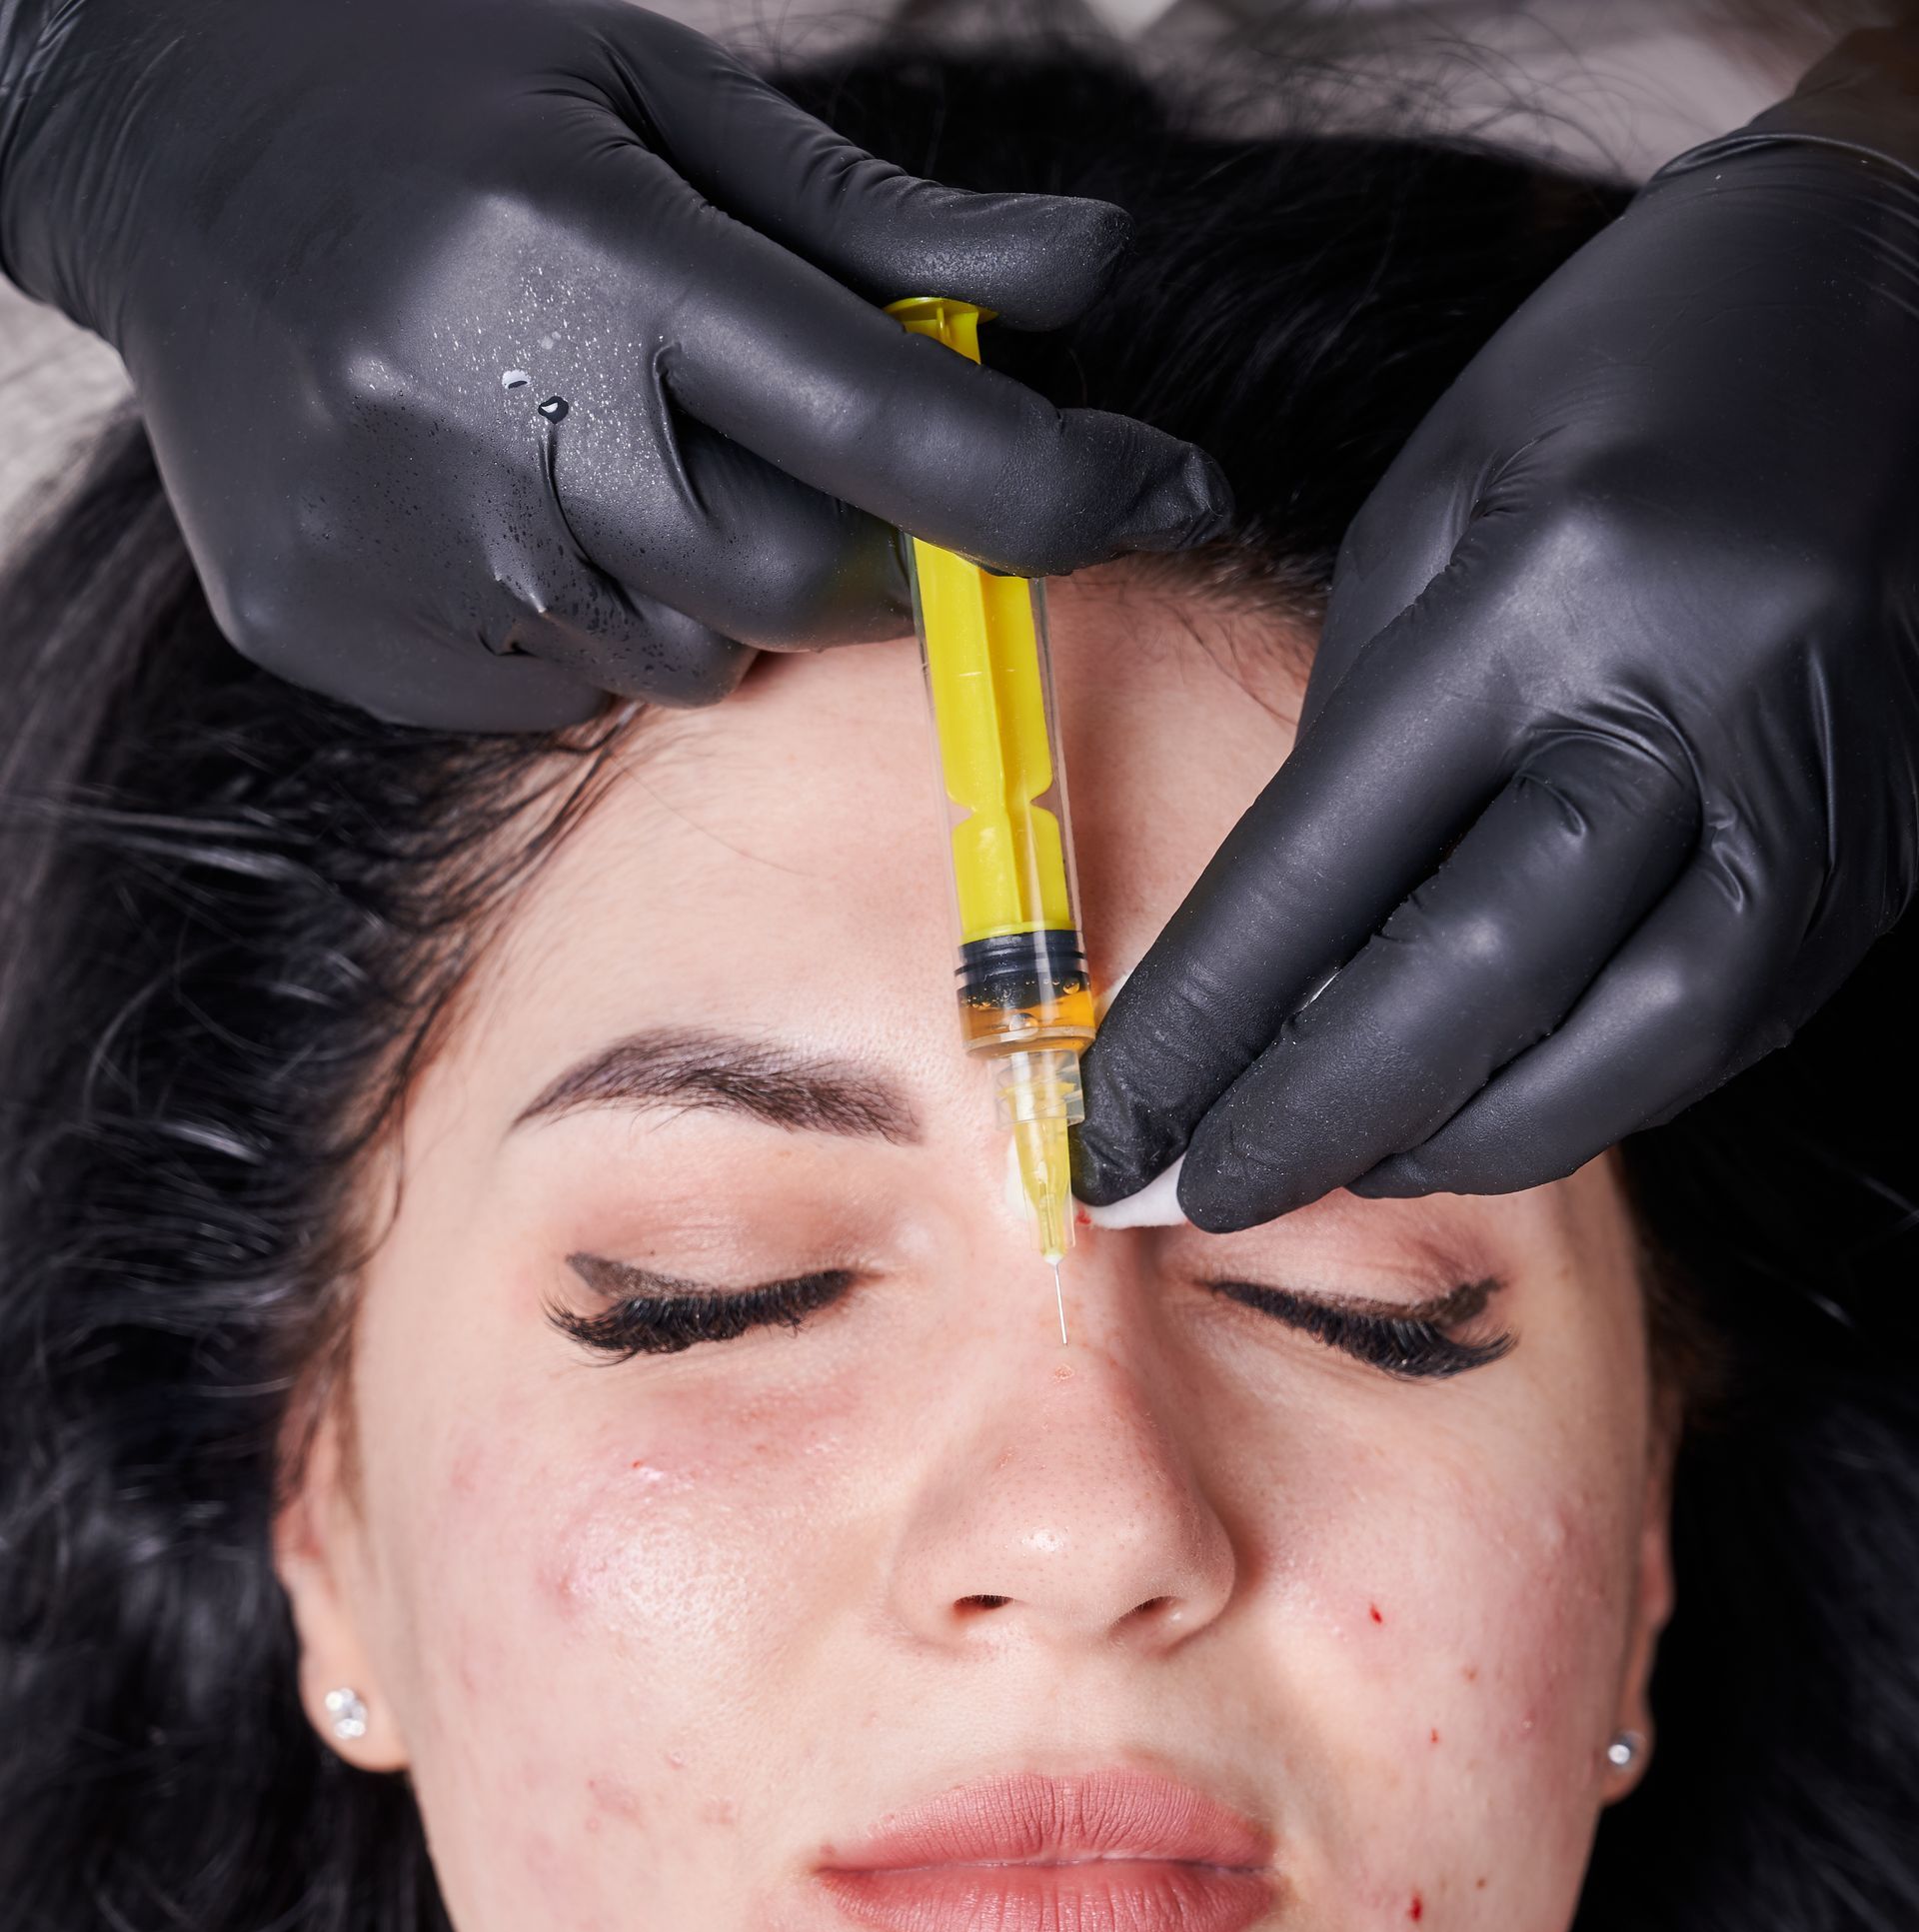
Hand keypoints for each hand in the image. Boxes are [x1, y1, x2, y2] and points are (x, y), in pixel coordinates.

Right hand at [0, 0, 1226, 725]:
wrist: (149, 141)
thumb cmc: (427, 89)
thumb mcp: (653, 94)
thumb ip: (871, 222)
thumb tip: (1087, 282)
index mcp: (589, 259)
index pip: (882, 424)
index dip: (1051, 481)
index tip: (1160, 485)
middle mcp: (493, 423)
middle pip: (794, 581)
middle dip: (880, 554)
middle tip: (866, 474)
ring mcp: (402, 550)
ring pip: (675, 650)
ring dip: (714, 578)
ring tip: (618, 438)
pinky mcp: (336, 633)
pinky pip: (549, 690)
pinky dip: (585, 614)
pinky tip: (510, 490)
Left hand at [1076, 120, 1918, 1224]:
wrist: (1904, 299)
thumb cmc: (1635, 376)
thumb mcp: (1443, 498)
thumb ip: (1362, 729)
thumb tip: (1279, 956)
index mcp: (1552, 597)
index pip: (1335, 863)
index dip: (1208, 1018)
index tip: (1114, 1121)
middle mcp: (1697, 708)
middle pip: (1478, 983)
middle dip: (1318, 1118)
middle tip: (1197, 1193)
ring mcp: (1810, 798)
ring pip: (1625, 1051)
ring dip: (1464, 1136)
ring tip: (1346, 1162)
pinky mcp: (1878, 858)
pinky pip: (1721, 1034)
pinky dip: (1588, 1091)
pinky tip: (1490, 1104)